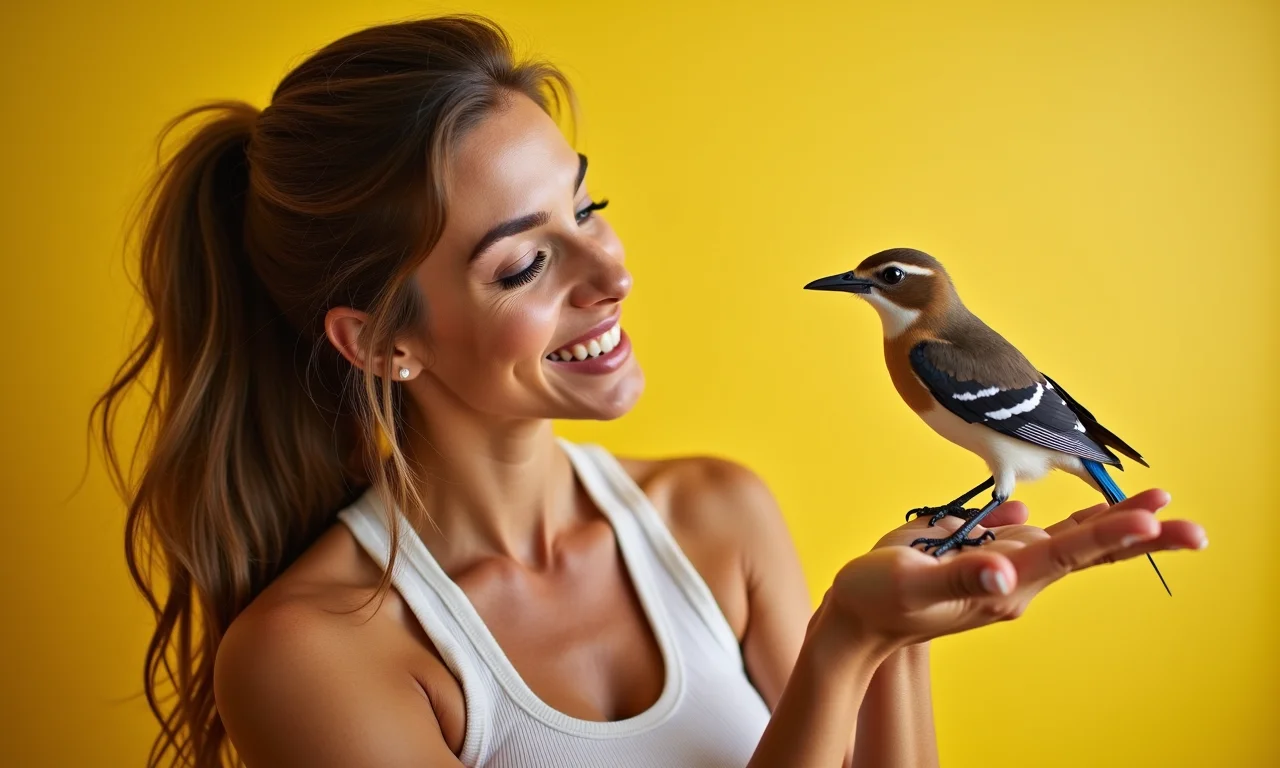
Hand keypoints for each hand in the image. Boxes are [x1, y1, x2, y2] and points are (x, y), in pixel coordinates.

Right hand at [823, 489, 1204, 651]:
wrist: (859, 617)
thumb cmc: (879, 602)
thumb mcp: (912, 585)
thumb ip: (958, 576)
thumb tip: (1002, 571)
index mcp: (1004, 583)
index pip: (1067, 553)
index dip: (1109, 533)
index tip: (1152, 518)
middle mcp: (1015, 575)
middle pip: (1089, 551)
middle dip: (1140, 536)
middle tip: (1194, 529)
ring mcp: (1003, 566)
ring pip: (1072, 541)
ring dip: (1116, 524)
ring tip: (1159, 506)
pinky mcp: (986, 554)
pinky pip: (1034, 535)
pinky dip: (1065, 522)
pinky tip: (1082, 513)